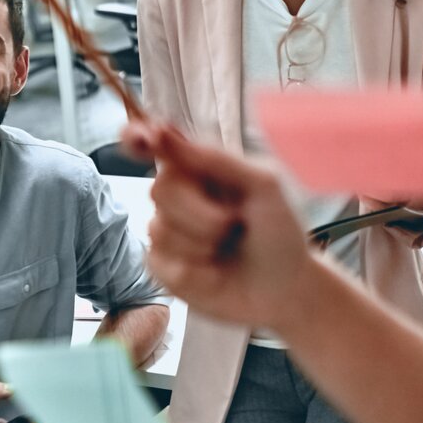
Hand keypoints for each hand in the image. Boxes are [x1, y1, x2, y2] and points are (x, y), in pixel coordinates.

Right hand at [121, 121, 327, 330]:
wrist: (286, 289)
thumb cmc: (279, 232)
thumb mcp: (263, 185)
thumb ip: (215, 158)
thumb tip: (164, 133)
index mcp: (199, 167)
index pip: (154, 143)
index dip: (137, 137)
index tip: (143, 142)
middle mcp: (178, 195)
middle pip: (160, 188)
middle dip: (199, 212)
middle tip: (233, 223)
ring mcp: (167, 232)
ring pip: (159, 228)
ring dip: (202, 244)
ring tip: (228, 249)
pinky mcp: (163, 268)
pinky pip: (160, 262)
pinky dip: (194, 271)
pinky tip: (215, 274)